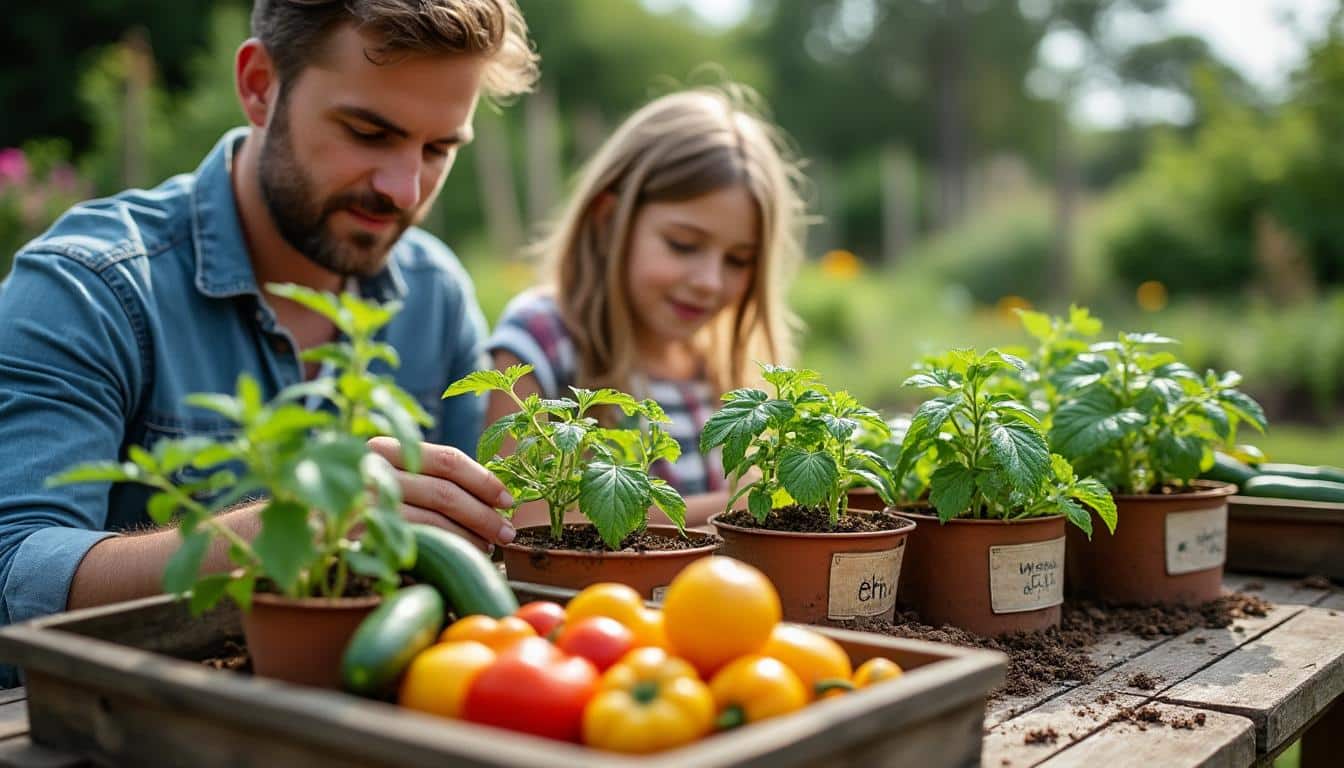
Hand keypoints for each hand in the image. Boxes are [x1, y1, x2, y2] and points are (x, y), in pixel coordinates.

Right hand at [367, 437, 515, 551]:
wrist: (303, 532)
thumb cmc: (358, 503)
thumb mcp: (389, 476)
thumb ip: (426, 476)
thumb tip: (491, 494)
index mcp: (384, 448)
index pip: (447, 459)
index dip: (483, 479)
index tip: (507, 499)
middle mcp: (372, 471)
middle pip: (446, 491)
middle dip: (484, 514)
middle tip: (507, 532)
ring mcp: (365, 505)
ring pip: (436, 519)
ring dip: (471, 536)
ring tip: (488, 547)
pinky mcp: (361, 538)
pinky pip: (417, 544)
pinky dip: (447, 551)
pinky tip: (461, 556)